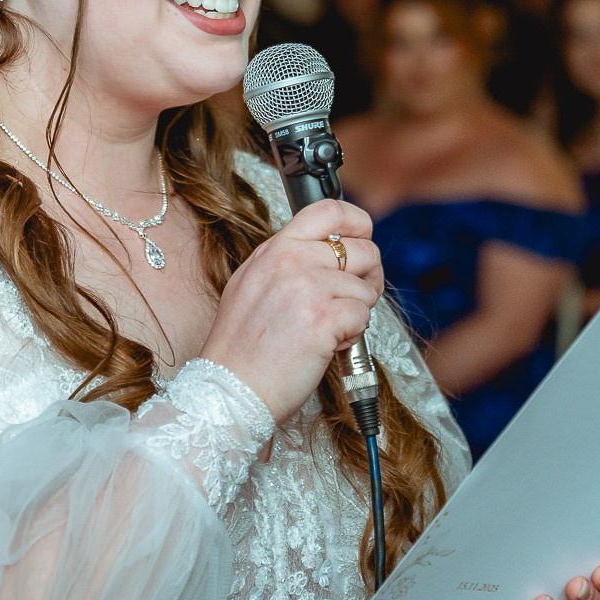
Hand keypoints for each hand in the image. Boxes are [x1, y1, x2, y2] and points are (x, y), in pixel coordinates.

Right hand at [201, 199, 383, 423]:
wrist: (230, 388)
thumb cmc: (243, 349)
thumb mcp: (253, 286)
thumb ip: (288, 263)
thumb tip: (330, 253)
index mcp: (274, 250)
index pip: (328, 211)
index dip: (358, 223)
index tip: (362, 240)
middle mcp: (290, 261)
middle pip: (362, 249)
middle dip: (368, 279)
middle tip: (352, 301)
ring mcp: (307, 286)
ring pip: (366, 288)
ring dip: (356, 313)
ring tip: (326, 330)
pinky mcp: (323, 317)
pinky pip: (363, 316)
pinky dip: (352, 336)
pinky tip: (325, 345)